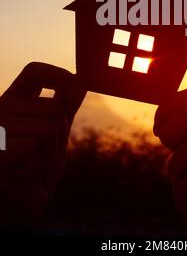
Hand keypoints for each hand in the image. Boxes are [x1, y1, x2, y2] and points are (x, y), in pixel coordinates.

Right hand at [0, 62, 85, 227]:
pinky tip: (19, 175)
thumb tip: (81, 81)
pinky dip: (35, 165)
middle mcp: (0, 108)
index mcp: (12, 102)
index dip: (59, 74)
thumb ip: (63, 110)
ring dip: (49, 155)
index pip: (34, 72)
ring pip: (49, 127)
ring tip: (30, 168)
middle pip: (55, 109)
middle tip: (40, 159)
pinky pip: (35, 145)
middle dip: (59, 138)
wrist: (10, 210)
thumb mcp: (51, 137)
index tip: (76, 89)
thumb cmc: (30, 173)